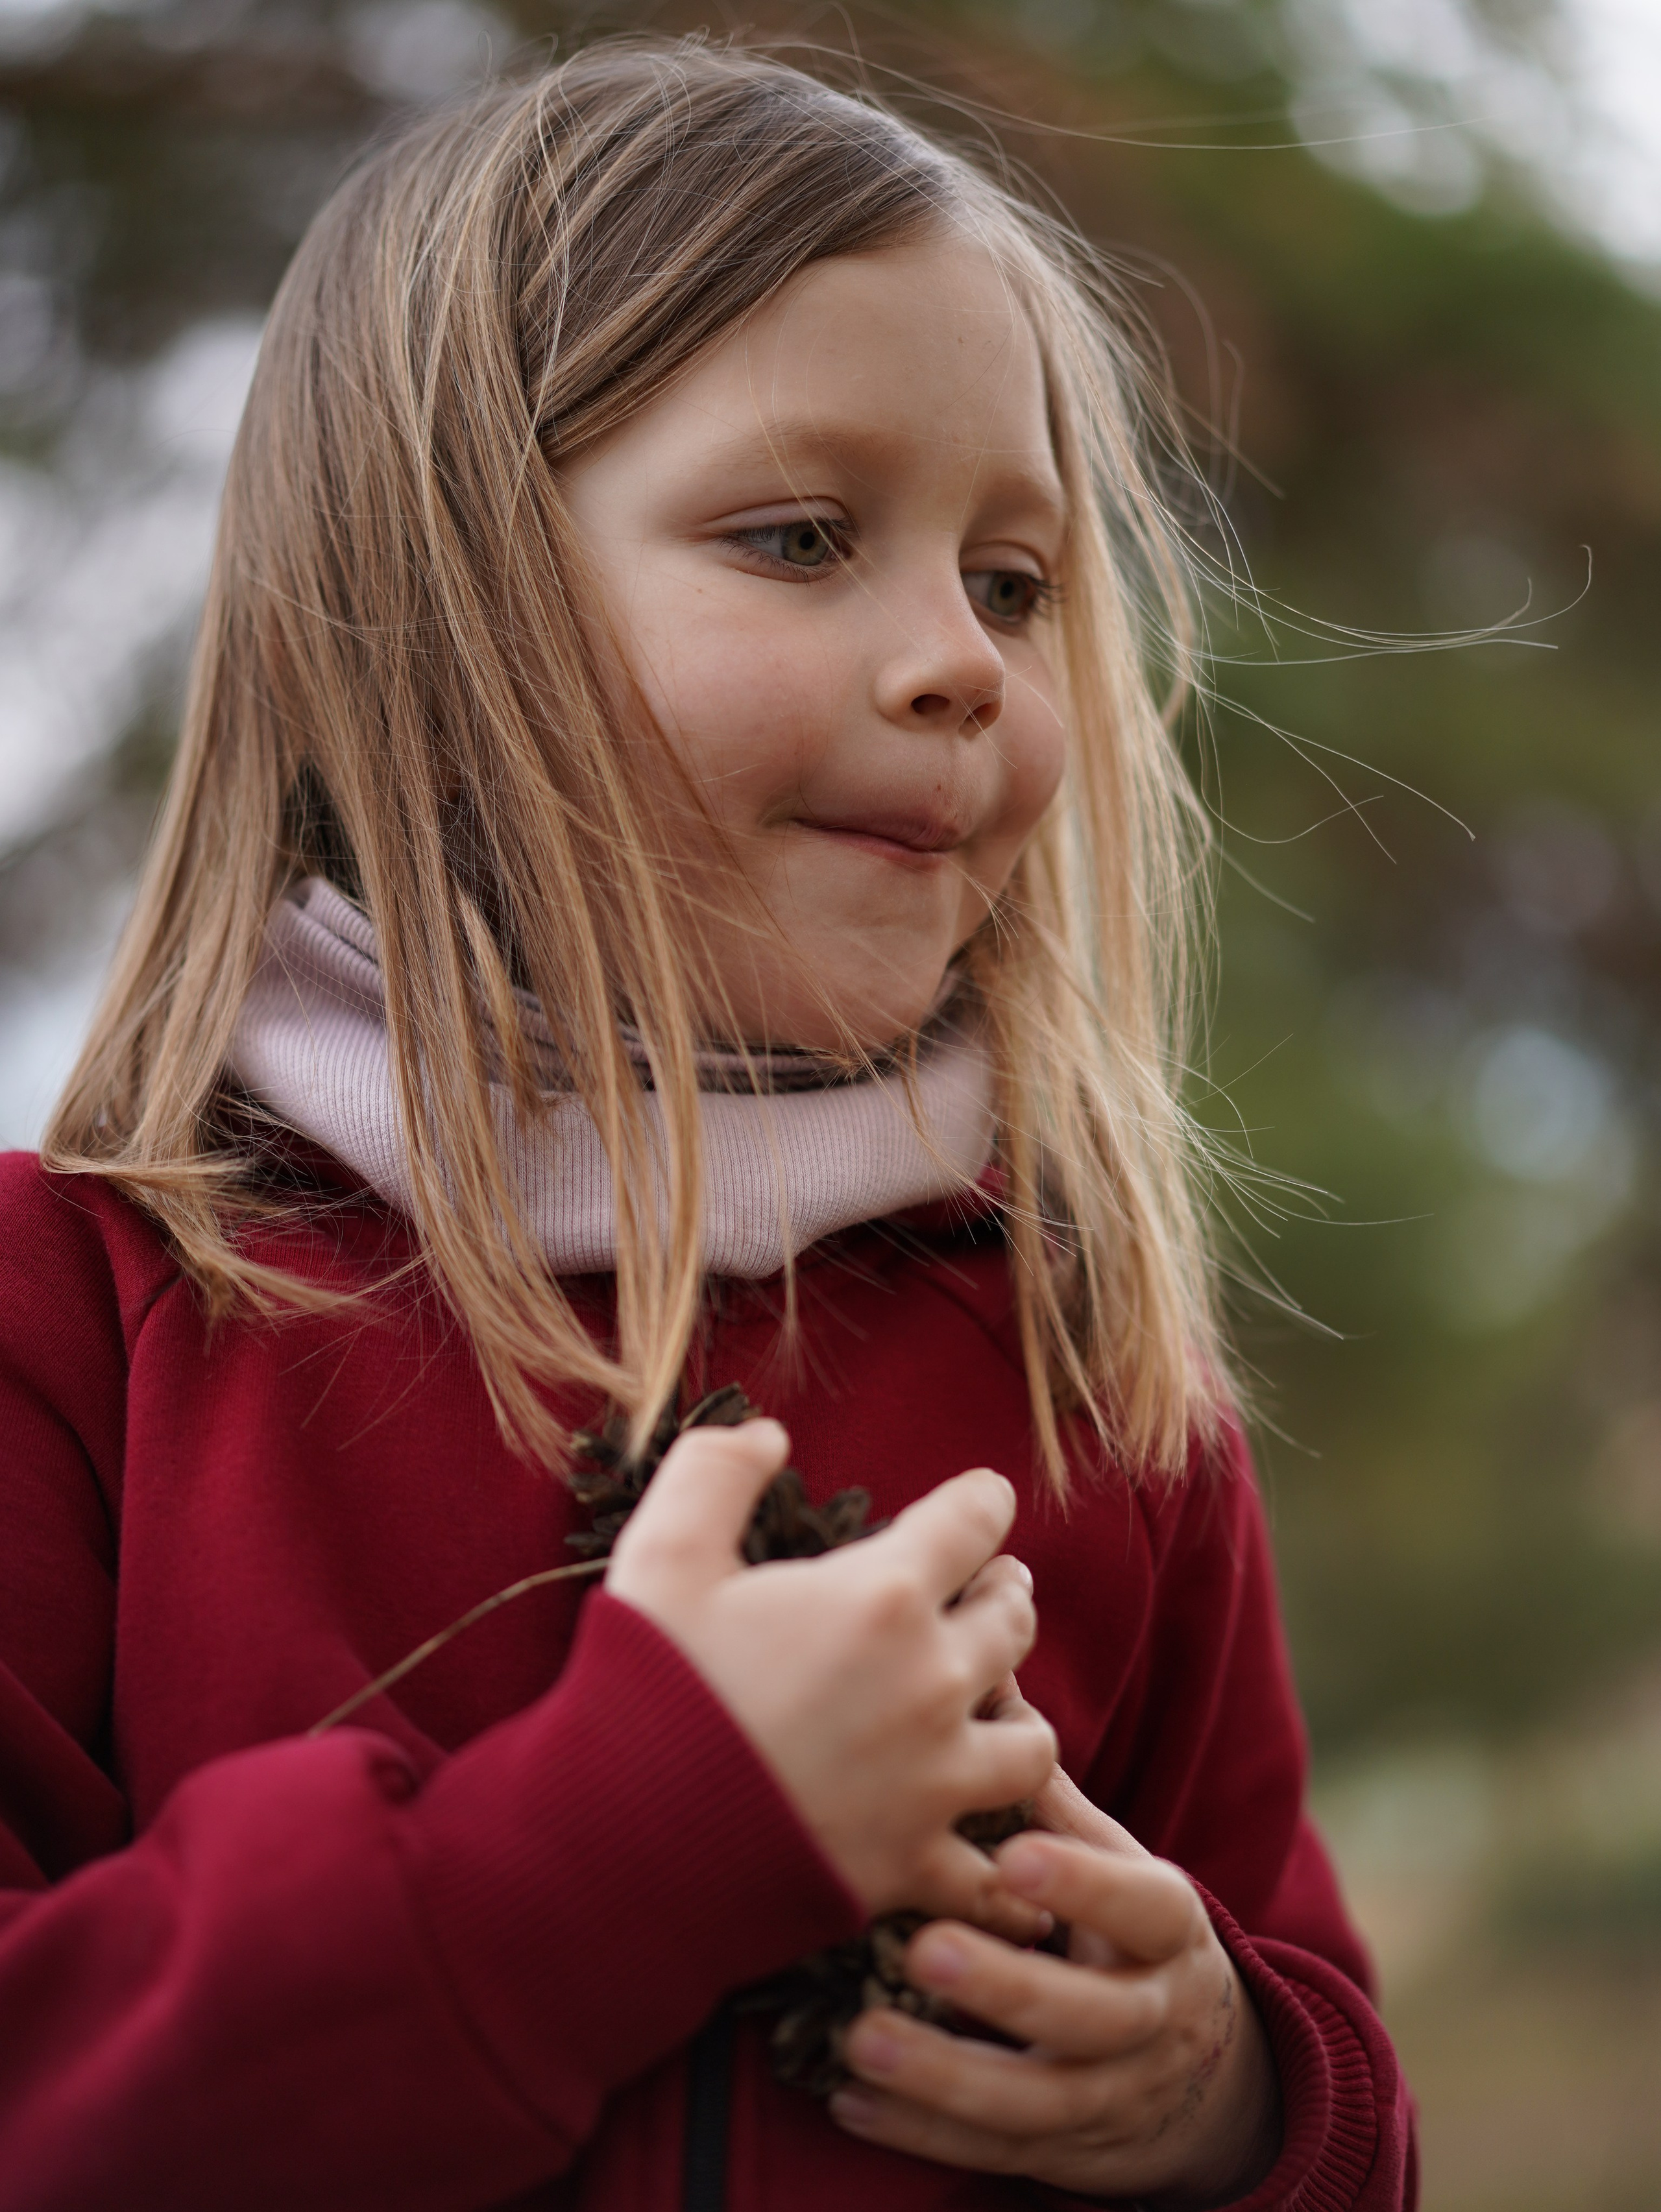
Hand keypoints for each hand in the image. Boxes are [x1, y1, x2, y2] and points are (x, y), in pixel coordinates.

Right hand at [605, 1418, 1056, 1927]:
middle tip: (998, 1587)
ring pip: (1030, 1739)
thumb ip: (716, 1470)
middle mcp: (929, 1682)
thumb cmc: (647, 1688)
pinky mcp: (914, 1864)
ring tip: (1000, 1701)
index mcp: (881, 1596)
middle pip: (1012, 1622)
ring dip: (1019, 1710)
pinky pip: (995, 1874)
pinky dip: (1011, 1863)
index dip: (984, 1500)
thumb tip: (770, 1435)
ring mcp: (931, 1781)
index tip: (987, 1496)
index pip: (972, 1521)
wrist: (627, 1843)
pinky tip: (1009, 1856)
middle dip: (1007, 1593)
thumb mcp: (663, 1550)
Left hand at [829, 1758, 1280, 2207]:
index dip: (1084, 1885)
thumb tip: (986, 1683)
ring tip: (862, 2041)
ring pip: (1037, 2102)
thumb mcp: (1114, 1860)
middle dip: (1008, 1987)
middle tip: (928, 1948)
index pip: (1142, 1905)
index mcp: (1167, 1929)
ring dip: (947, 2077)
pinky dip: (921, 2134)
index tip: (1016, 1855)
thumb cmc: (1125, 1926)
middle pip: (1089, 2014)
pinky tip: (851, 2102)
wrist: (1200, 2069)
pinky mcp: (1064, 2153)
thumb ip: (1051, 1797)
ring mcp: (1111, 2096)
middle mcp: (1150, 2018)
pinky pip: (993, 2153)